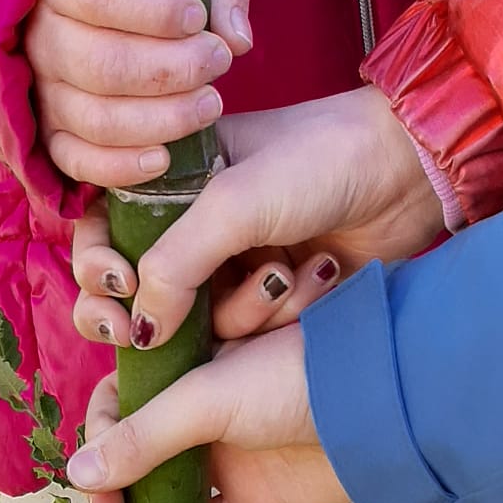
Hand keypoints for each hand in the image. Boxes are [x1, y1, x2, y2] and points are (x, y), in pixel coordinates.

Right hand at [25, 0, 251, 190]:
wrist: (112, 26)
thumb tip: (237, 39)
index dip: (152, 11)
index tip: (197, 18)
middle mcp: (43, 38)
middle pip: (103, 65)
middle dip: (171, 70)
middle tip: (217, 63)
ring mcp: (44, 93)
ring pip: (97, 119)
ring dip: (162, 120)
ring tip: (209, 106)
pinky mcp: (51, 136)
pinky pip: (79, 162)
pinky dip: (122, 168)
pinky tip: (165, 158)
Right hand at [66, 326, 346, 502]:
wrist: (380, 407)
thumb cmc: (296, 373)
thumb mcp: (206, 395)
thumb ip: (143, 436)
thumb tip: (78, 473)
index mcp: (187, 364)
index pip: (122, 401)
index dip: (100, 437)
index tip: (90, 473)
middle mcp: (203, 409)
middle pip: (136, 450)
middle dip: (106, 481)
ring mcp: (230, 455)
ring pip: (164, 489)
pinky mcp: (256, 498)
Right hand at [70, 86, 443, 345]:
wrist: (406, 173)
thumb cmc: (319, 162)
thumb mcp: (233, 203)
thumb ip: (173, 265)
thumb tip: (140, 332)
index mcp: (168, 185)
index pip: (101, 235)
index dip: (96, 268)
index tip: (120, 288)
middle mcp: (192, 233)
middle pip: (135, 297)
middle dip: (145, 320)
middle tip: (159, 335)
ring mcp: (229, 273)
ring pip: (194, 330)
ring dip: (239, 314)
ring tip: (284, 275)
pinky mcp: (268, 308)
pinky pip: (244, 340)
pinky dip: (271, 322)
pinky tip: (311, 282)